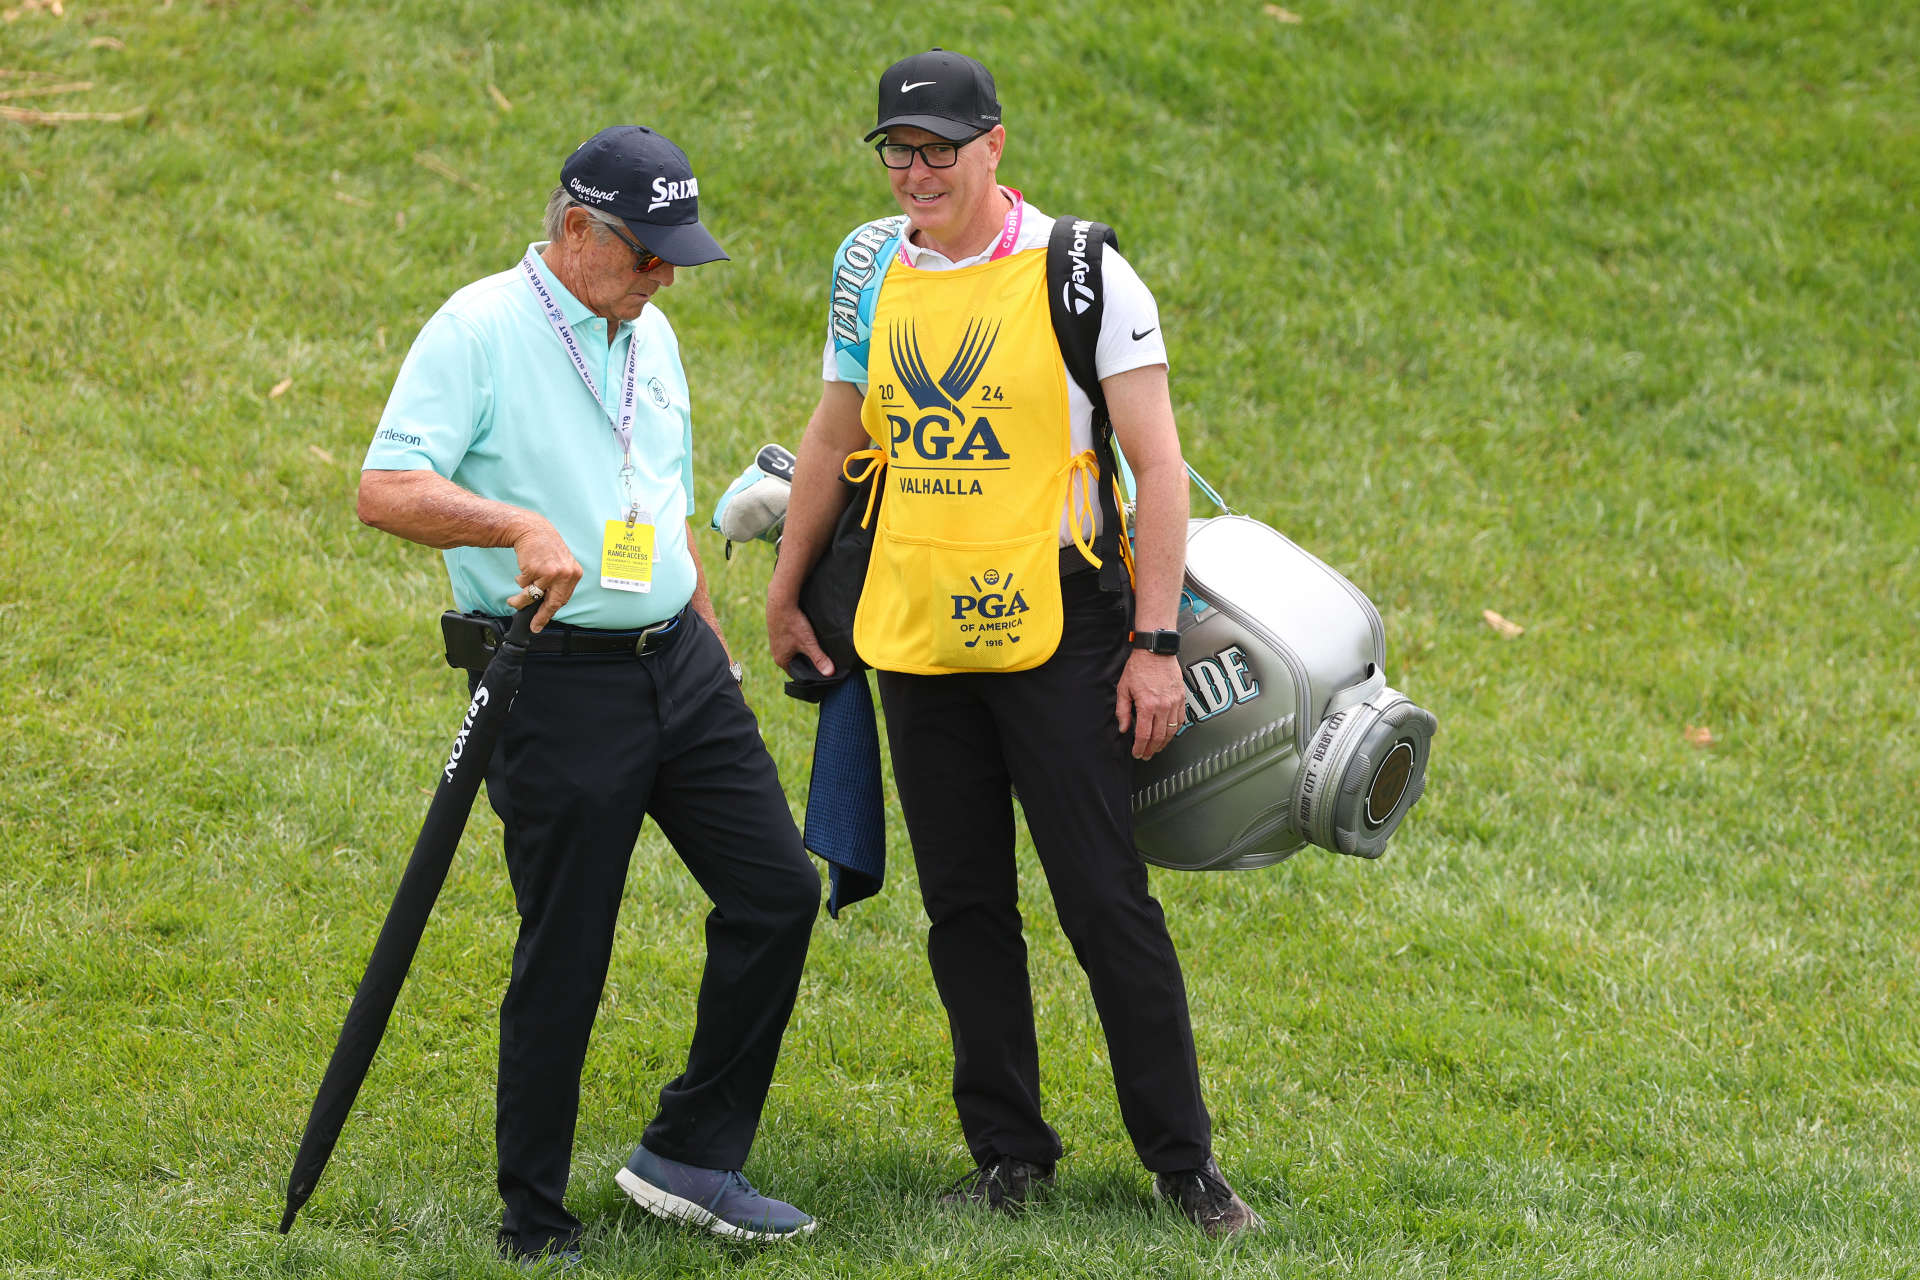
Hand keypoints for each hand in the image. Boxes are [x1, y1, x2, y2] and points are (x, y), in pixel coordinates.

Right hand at [505, 517, 581, 632]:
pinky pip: (524, 584)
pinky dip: (520, 581)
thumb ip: (559, 582)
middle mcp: (565, 574)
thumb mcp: (561, 564)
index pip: (563, 599)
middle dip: (541, 616)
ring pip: (533, 596)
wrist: (532, 529)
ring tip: (513, 600)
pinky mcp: (535, 570)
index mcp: (574, 573)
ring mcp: (550, 573)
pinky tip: (523, 571)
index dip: (551, 611)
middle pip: (553, 603)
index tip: (543, 621)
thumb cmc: (545, 547)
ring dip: (521, 600)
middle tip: (534, 625)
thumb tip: (551, 604)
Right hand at [767, 594, 832, 677]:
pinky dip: (798, 640)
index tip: (821, 671)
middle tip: (822, 659)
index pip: (797, 674)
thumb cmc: (793, 624)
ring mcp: (776, 642)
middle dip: (808, 661)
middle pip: (796, 663)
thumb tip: (830, 673)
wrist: (780, 602)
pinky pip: (790, 641)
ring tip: (815, 646)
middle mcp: (776, 653)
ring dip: (803, 649)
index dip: (809, 673)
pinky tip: (806, 635)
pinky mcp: (777, 632)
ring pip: (793, 651)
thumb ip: (819, 658)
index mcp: (781, 660)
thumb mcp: (808, 643)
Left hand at [1115, 649, 1184, 760]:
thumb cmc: (1140, 667)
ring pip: (1171, 731)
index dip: (1139, 747)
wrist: (1156, 652)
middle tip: (1146, 755)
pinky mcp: (1181, 698)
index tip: (1137, 752)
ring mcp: (1174, 703)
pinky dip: (1175, 731)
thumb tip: (1123, 727)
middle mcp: (1163, 706)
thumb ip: (1123, 711)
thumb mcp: (1124, 688)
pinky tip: (1169, 735)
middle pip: (1158, 737)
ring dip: (1163, 743)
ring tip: (1156, 748)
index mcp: (1147, 705)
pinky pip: (1181, 720)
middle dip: (1151, 749)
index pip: (1144, 734)